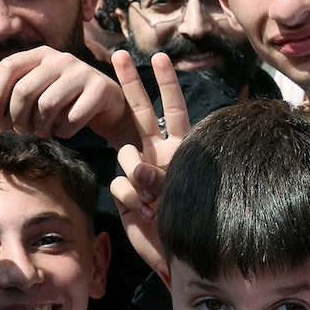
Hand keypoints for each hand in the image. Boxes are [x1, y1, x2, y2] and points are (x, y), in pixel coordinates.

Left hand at [0, 46, 137, 145]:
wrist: (106, 105)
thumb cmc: (64, 99)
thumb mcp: (35, 89)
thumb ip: (8, 83)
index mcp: (41, 54)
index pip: (8, 67)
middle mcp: (61, 58)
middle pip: (25, 90)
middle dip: (19, 118)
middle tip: (23, 131)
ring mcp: (83, 72)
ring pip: (47, 106)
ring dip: (41, 128)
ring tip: (43, 132)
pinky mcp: (100, 89)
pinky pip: (71, 118)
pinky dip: (63, 132)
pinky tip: (63, 132)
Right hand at [108, 51, 190, 279]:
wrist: (176, 255)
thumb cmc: (191, 222)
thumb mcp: (183, 191)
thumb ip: (160, 175)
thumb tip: (137, 170)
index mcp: (181, 149)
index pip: (175, 110)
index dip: (168, 84)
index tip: (159, 57)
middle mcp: (159, 154)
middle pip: (143, 113)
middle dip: (130, 84)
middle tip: (118, 54)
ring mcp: (139, 172)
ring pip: (126, 152)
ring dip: (138, 173)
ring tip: (153, 198)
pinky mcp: (124, 193)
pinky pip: (120, 184)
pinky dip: (131, 198)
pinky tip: (143, 211)